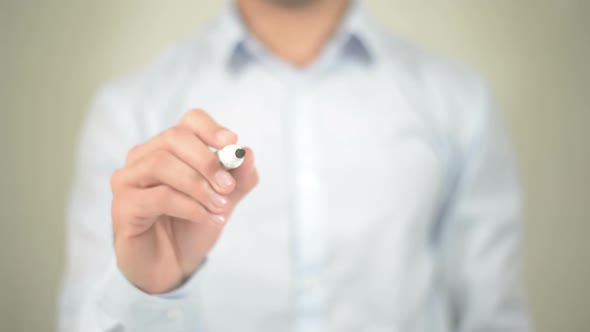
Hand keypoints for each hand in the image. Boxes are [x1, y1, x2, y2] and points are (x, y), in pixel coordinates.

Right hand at [110, 109, 257, 293]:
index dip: (211, 128)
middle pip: (174, 138)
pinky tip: (210, 219)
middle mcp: (144, 156)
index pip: (189, 121)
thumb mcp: (224, 200)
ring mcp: (128, 179)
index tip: (232, 143)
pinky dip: (191, 207)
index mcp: (170, 147)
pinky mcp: (123, 205)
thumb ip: (238, 178)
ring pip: (161, 164)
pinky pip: (158, 196)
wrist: (172, 265)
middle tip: (228, 186)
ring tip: (221, 206)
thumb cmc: (193, 225)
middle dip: (207, 161)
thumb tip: (248, 153)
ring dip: (198, 185)